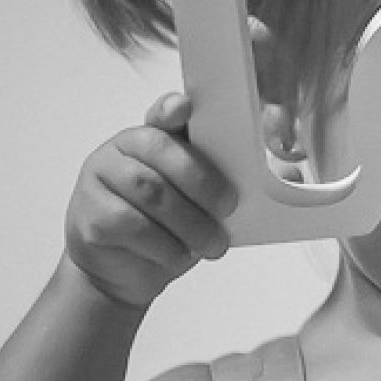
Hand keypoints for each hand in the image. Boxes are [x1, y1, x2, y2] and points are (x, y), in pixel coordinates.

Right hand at [63, 93, 237, 309]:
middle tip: (228, 209)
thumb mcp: (207, 202)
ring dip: (191, 223)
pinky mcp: (89, 215)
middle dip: (204, 183)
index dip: (172, 108)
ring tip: (212, 244)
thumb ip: (239, 180)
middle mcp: (122, 150)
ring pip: (152, 192)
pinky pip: (132, 225)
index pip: (162, 113)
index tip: (185, 107)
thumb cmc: (172, 229)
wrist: (126, 273)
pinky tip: (177, 254)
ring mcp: (99, 180)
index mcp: (154, 137)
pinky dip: (165, 245)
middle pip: (162, 153)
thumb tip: (291, 170)